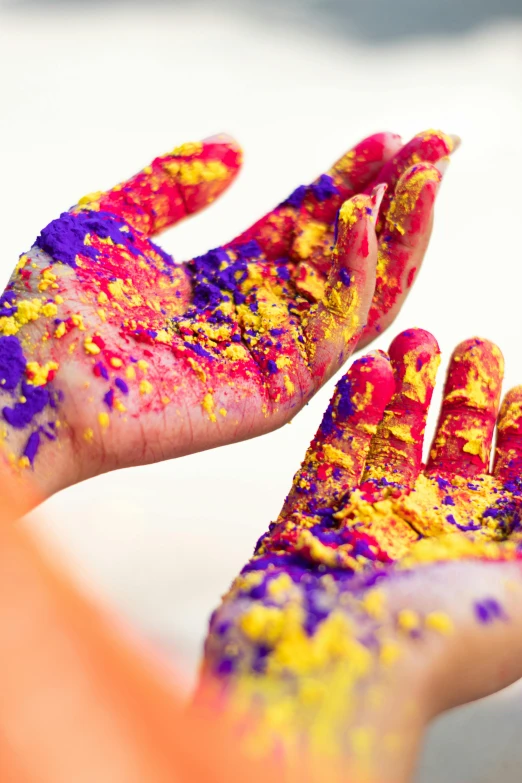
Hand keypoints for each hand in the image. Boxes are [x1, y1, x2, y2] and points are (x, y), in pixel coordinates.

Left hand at [0, 130, 453, 497]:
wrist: (27, 381)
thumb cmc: (53, 309)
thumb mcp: (107, 221)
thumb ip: (173, 184)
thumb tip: (238, 147)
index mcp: (227, 281)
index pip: (307, 227)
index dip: (348, 181)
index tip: (389, 138)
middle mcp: (259, 319)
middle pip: (345, 258)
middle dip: (393, 202)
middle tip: (434, 147)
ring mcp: (271, 359)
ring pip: (359, 296)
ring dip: (399, 235)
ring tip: (426, 176)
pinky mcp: (274, 394)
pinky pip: (332, 336)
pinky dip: (357, 282)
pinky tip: (366, 226)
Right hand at [202, 329, 521, 782]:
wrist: (328, 681)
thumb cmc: (439, 648)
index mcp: (480, 562)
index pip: (506, 487)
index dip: (516, 437)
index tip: (519, 392)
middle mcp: (424, 543)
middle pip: (447, 456)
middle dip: (464, 400)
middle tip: (474, 348)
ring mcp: (362, 529)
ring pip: (387, 447)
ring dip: (405, 394)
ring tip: (417, 343)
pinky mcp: (308, 523)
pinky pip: (330, 458)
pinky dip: (349, 415)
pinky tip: (367, 373)